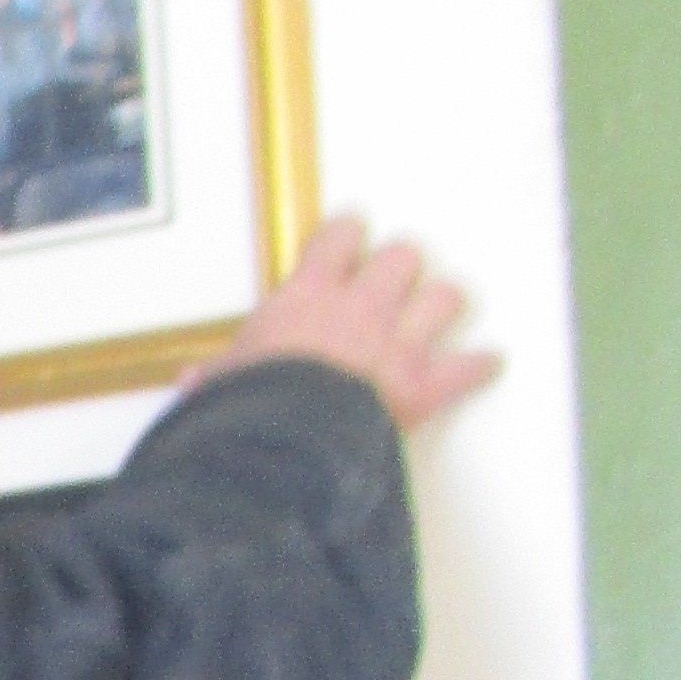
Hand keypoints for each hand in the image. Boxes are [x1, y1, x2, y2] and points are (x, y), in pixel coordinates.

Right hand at [198, 213, 498, 426]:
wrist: (282, 445)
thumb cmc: (251, 409)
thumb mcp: (221, 384)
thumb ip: (220, 376)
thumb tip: (196, 385)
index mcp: (307, 298)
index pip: (338, 236)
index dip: (348, 234)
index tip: (348, 237)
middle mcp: (360, 309)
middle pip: (402, 257)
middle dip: (401, 267)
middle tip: (395, 277)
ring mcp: (397, 344)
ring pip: (444, 297)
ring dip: (442, 305)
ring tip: (437, 310)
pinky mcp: (422, 385)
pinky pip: (467, 367)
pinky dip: (478, 367)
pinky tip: (484, 364)